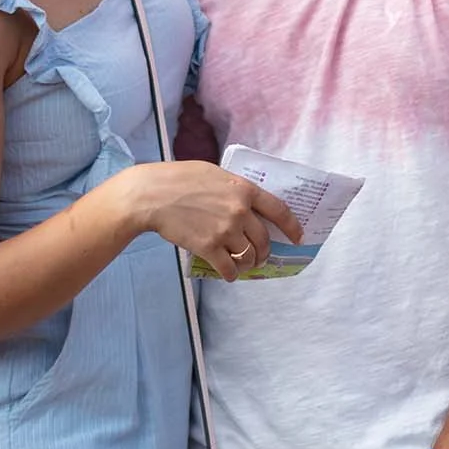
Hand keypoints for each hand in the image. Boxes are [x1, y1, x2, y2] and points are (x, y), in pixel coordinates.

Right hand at [124, 162, 301, 282]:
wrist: (151, 195)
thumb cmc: (179, 179)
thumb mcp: (215, 174)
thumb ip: (234, 188)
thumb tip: (247, 201)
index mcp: (244, 190)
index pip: (279, 210)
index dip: (292, 227)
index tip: (297, 237)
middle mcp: (239, 211)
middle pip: (264, 239)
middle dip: (265, 252)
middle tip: (260, 257)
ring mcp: (225, 230)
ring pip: (248, 256)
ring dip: (249, 264)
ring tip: (244, 265)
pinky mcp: (208, 247)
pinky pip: (228, 268)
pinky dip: (231, 274)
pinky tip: (229, 274)